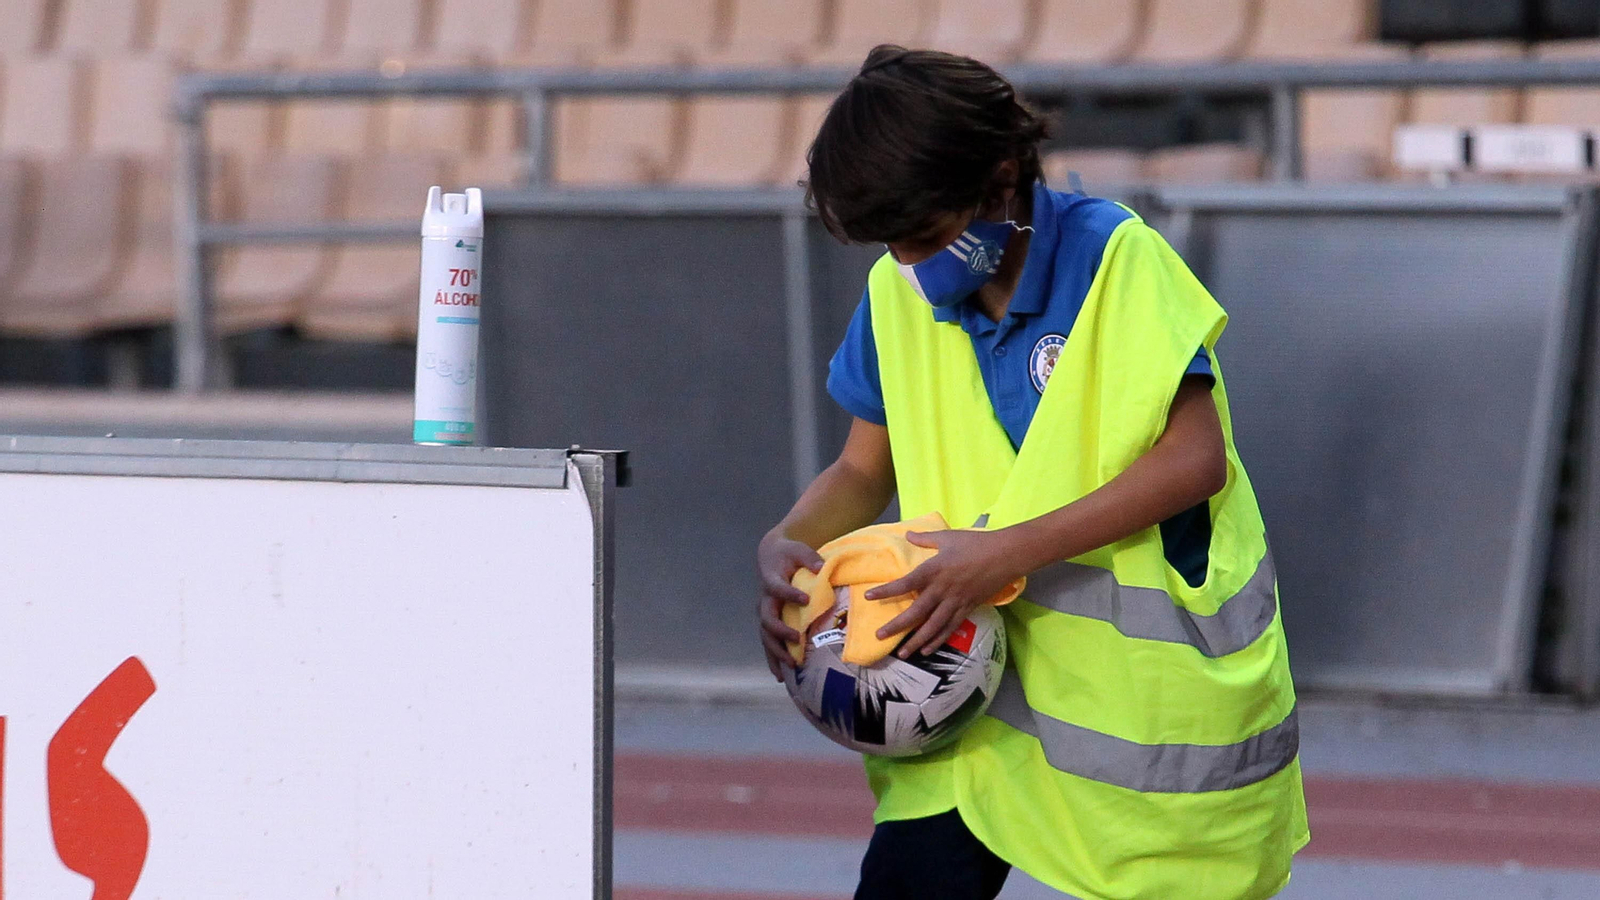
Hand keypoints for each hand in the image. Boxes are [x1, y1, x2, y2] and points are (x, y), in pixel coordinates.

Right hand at [757, 531, 824, 681]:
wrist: (771, 557)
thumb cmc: (789, 554)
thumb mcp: (799, 549)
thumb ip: (810, 558)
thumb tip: (822, 567)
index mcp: (771, 580)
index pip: (777, 588)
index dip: (789, 594)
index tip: (805, 599)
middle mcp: (765, 599)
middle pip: (767, 619)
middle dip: (780, 631)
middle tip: (796, 639)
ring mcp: (766, 613)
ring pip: (766, 636)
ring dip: (776, 652)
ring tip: (791, 664)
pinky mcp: (769, 622)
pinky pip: (769, 643)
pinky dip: (773, 659)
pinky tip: (781, 676)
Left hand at [865, 529, 1017, 658]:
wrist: (1005, 556)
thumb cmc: (975, 543)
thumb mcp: (947, 537)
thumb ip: (925, 539)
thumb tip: (907, 534)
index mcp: (934, 570)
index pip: (905, 583)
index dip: (886, 591)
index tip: (869, 597)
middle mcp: (942, 589)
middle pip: (916, 612)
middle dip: (897, 625)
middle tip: (879, 636)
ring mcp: (955, 602)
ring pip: (933, 626)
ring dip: (916, 640)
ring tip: (903, 652)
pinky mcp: (967, 609)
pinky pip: (950, 628)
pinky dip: (938, 640)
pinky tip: (927, 650)